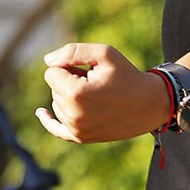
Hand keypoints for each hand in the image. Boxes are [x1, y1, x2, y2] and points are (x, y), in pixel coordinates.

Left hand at [34, 43, 170, 144]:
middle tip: (95, 80)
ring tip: (96, 93)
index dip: (68, 65)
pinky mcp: (81, 137)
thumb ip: (72, 52)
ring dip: (70, 95)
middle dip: (69, 79)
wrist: (149, 104)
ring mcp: (76, 129)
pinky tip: (41, 113)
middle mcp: (73, 114)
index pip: (51, 72)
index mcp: (76, 93)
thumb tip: (48, 62)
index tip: (87, 68)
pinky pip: (56, 129)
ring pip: (57, 103)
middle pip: (54, 87)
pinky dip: (48, 120)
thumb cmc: (127, 75)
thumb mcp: (104, 53)